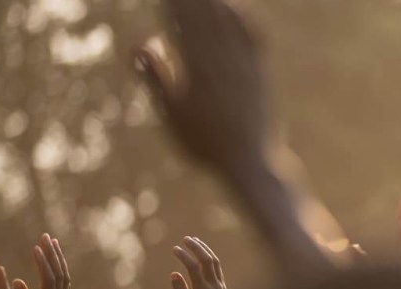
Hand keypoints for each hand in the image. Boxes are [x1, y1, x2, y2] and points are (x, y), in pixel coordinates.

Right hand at [10, 234, 70, 288]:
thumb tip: (17, 281)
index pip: (48, 278)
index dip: (42, 262)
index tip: (35, 247)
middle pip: (59, 272)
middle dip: (52, 254)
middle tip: (45, 236)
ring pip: (64, 275)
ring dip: (58, 258)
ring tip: (52, 243)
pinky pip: (64, 282)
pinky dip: (60, 268)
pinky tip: (56, 263)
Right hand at [135, 0, 269, 175]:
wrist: (250, 161)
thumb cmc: (203, 142)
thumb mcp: (171, 113)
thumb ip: (155, 78)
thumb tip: (139, 45)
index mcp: (195, 69)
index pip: (180, 25)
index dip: (171, 5)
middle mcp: (221, 61)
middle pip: (202, 17)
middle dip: (189, 0)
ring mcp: (244, 64)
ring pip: (227, 21)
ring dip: (212, 2)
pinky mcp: (261, 71)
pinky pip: (254, 35)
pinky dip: (242, 18)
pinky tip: (234, 6)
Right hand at [170, 236, 234, 288]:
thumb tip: (174, 273)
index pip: (193, 267)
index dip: (184, 256)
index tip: (175, 248)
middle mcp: (214, 285)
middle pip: (207, 260)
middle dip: (197, 247)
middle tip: (186, 239)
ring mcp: (220, 286)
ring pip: (215, 262)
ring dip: (205, 250)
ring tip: (195, 241)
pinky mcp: (222, 288)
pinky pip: (218, 269)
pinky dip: (210, 259)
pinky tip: (203, 255)